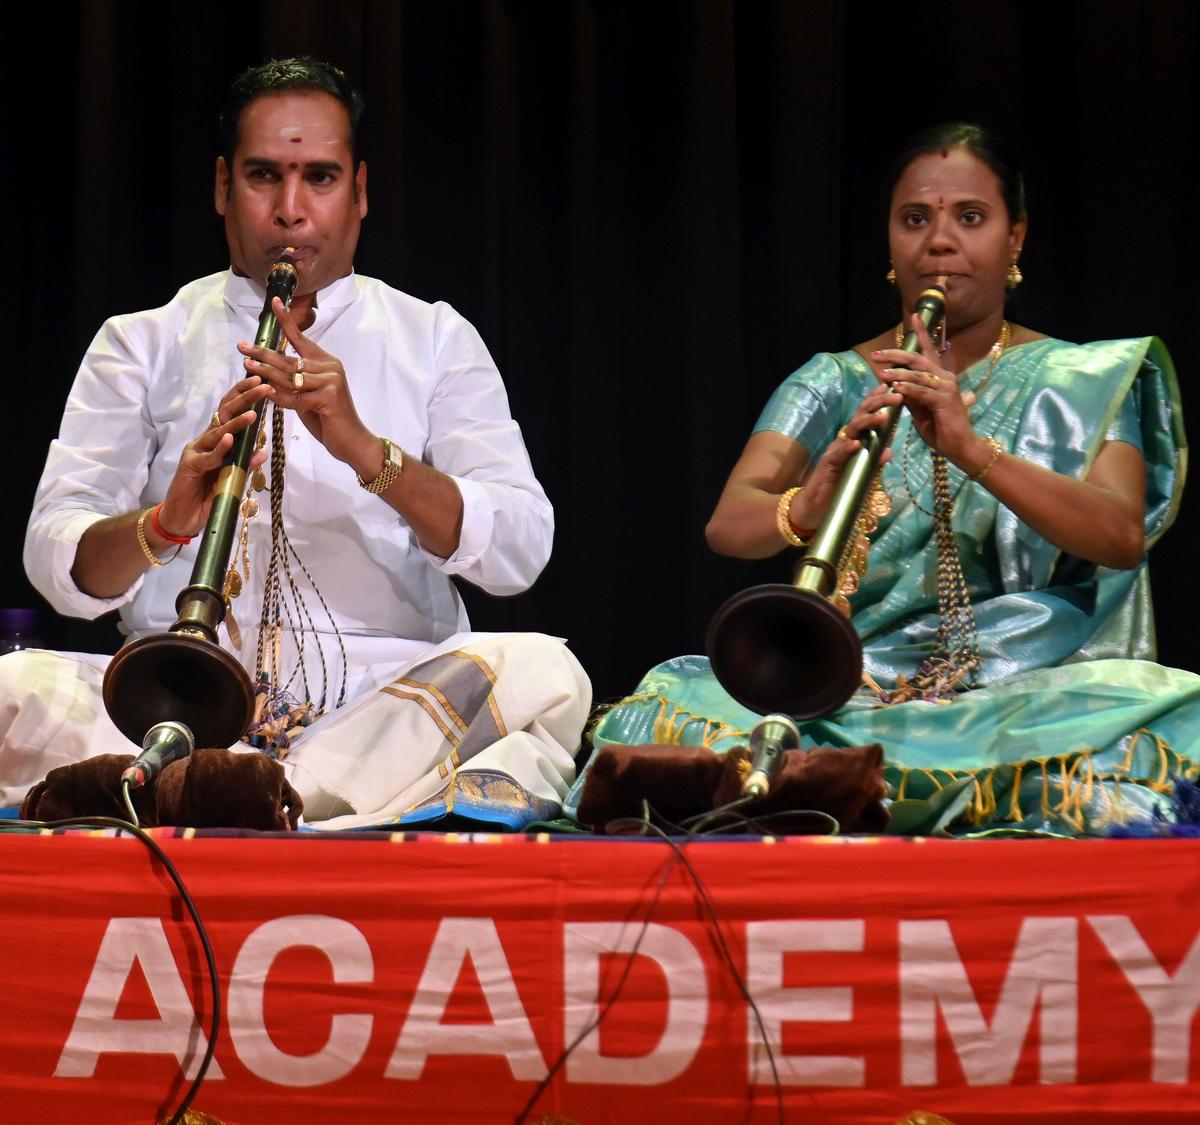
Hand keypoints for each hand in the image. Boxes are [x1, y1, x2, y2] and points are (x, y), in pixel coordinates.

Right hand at [157, 376, 271, 536]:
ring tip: (253, 414)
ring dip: (236, 423)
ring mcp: (197, 451)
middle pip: (225, 414)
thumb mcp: (233, 480)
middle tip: (262, 387)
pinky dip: (219, 449)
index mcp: (218, 440)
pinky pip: (207, 457)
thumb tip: (263, 452)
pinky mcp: (189, 466)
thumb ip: (245, 466)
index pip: (231, 412)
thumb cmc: (209, 497)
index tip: (263, 384)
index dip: (245, 397)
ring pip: (218, 432)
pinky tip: (229, 439)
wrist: (184, 519)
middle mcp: (207, 441)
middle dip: (245, 399)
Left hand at [237, 297, 372, 468]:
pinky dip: (279, 397)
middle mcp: (330, 367)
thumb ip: (293, 384)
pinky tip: (264, 393)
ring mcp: (331, 382)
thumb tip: (268, 374)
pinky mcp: (329, 398)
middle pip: (290, 359)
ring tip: (247, 366)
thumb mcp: (308, 398)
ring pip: (290, 377)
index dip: (287, 321)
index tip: (274, 302)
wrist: (353, 442)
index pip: (302, 339)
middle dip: (264, 352)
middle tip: (242, 347)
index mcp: (326, 362)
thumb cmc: (329, 420)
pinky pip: (295, 398)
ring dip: (266, 372)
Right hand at [790, 383, 900, 528]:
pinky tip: (856, 443)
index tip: (892, 389)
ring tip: (883, 416)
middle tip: (897, 396)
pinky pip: (837, 455)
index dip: (877, 402)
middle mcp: (843, 442)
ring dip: (867, 422)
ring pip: (851, 432)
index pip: (865, 417)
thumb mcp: (861, 475)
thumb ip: (874, 462)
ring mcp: (834, 452)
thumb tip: (890, 451)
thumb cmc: (838, 490)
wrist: (814, 508)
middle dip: (878, 404)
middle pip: (860, 417)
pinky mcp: (827, 466)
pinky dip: (847, 449)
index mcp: (852, 441)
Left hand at [872, 313, 978, 461]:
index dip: (922, 333)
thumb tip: (894, 383)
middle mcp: (945, 378)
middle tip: (877, 355)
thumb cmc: (940, 428)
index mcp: (940, 377)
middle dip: (896, 355)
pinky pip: (922, 392)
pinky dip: (907, 389)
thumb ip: (910, 394)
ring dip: (898, 374)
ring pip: (918, 374)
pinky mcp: (944, 401)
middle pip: (918, 359)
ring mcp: (947, 388)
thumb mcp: (920, 409)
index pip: (928, 351)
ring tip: (881, 374)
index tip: (913, 316)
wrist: (960, 447)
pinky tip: (896, 388)